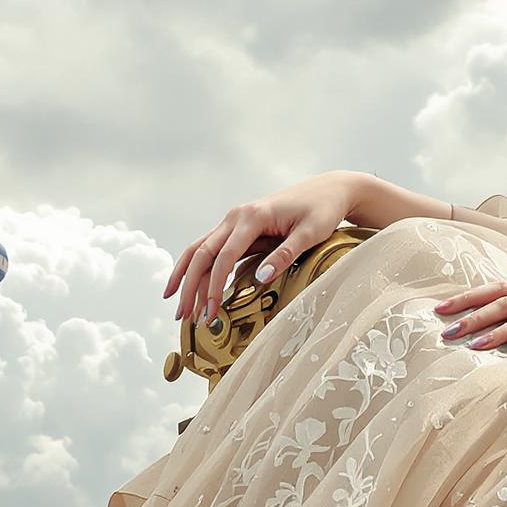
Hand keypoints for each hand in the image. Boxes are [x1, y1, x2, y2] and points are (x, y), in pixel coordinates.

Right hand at [167, 170, 360, 323]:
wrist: (328, 189)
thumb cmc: (322, 210)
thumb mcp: (311, 233)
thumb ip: (285, 254)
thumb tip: (260, 278)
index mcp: (252, 216)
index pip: (224, 256)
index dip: (214, 286)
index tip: (210, 312)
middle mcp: (236, 216)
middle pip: (202, 253)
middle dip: (189, 286)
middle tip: (183, 316)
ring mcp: (235, 220)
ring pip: (200, 249)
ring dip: (187, 277)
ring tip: (178, 306)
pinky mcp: (239, 227)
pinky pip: (212, 248)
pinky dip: (198, 268)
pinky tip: (191, 286)